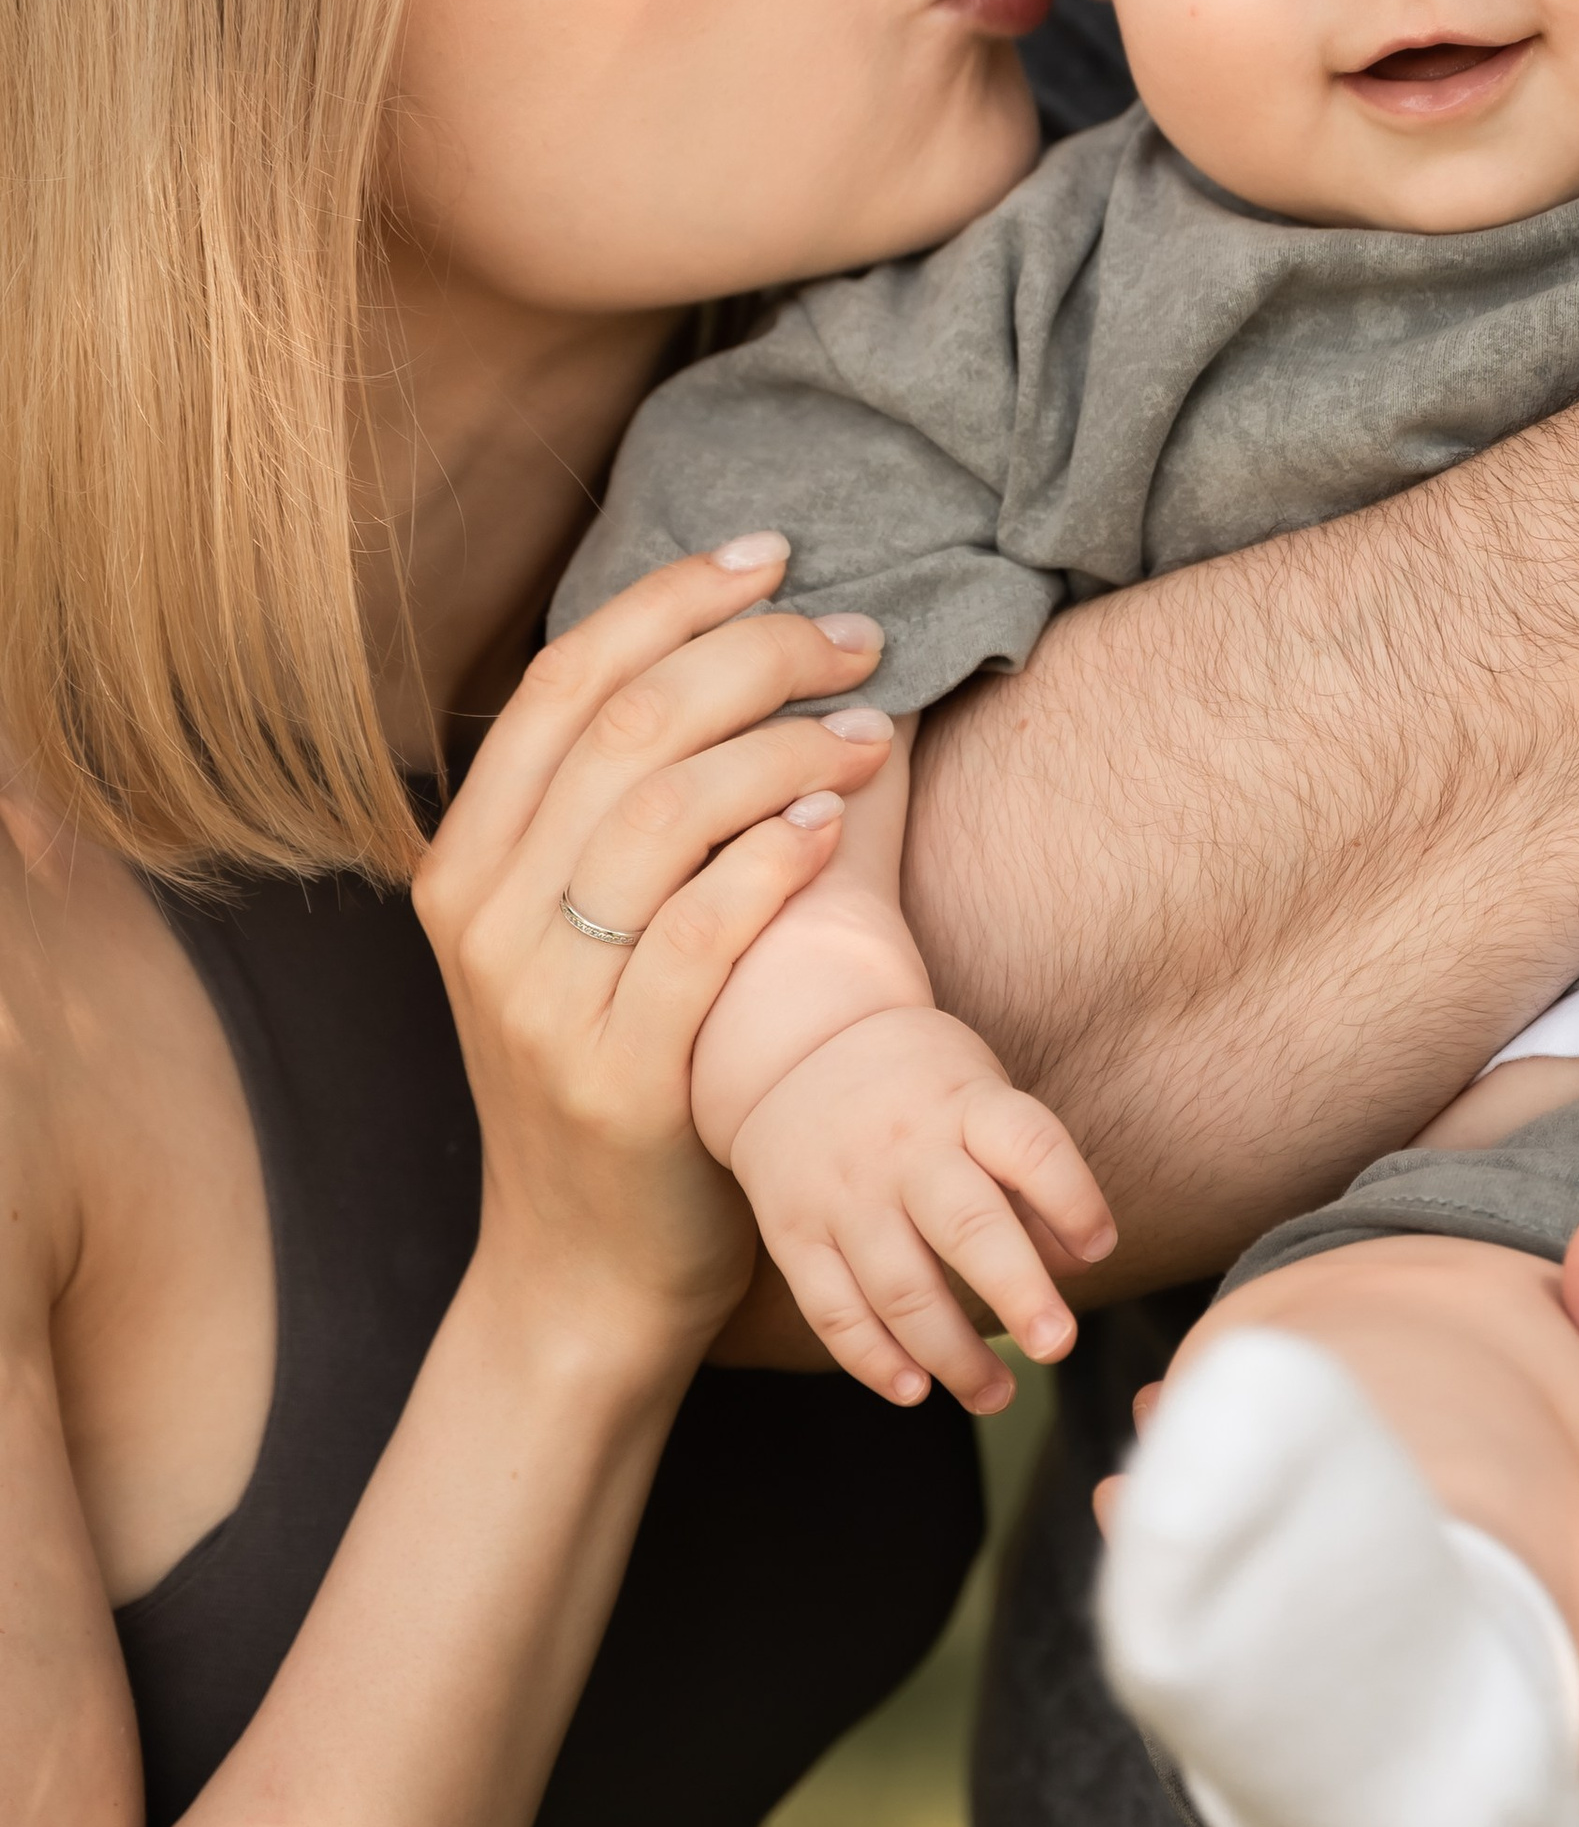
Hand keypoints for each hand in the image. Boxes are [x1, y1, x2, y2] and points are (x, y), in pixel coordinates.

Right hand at [411, 539, 898, 1368]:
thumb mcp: (569, 933)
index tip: (772, 555)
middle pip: (625, 724)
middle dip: (754, 652)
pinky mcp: (616, 1078)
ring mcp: (540, 1001)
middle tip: (856, 637)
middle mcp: (483, 917)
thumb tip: (734, 649)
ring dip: (782, 743)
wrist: (581, 1272)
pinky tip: (832, 818)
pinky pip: (697, 934)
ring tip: (867, 723)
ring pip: (661, 811)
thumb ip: (617, 812)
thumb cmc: (608, 1069)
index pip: (565, 678)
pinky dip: (768, 857)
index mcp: (463, 860)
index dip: (671, 596)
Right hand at [729, 1002, 1115, 1413]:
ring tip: (997, 1394)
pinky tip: (915, 1389)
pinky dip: (873, 1359)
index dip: (1072, 1198)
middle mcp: (904, 1148)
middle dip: (1017, 1293)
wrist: (795, 1045)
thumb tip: (1078, 1263)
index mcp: (965, 1102)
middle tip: (1057, 1345)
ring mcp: (844, 1194)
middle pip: (966, 1226)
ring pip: (900, 1288)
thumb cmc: (920, 1084)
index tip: (1101, 1248)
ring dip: (953, 1354)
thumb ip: (1029, 1174)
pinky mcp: (795, 1233)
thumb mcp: (982, 1094)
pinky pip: (833, 1310)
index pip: (1029, 1146)